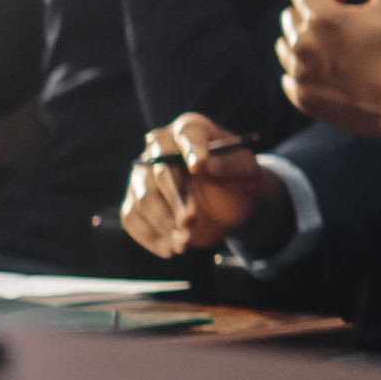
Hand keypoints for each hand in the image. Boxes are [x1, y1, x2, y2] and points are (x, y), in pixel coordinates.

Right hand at [116, 112, 282, 260]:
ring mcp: (143, 174)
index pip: (188, 133)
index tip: (200, 166)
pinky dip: (150, 236)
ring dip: (163, 222)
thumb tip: (209, 164)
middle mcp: (161, 147)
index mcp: (191, 130)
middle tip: (190, 221)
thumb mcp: (247, 171)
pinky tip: (170, 249)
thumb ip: (232, 165)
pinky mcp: (135, 199)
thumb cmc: (239, 179)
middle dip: (175, 197)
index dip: (193, 149)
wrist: (230, 201)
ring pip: (144, 197)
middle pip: (160, 170)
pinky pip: (133, 217)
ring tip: (185, 243)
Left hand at [277, 0, 380, 138]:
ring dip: (305, 43)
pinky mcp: (302, 99)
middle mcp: (303, 45)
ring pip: (286, 48)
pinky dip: (303, 73)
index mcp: (322, 18)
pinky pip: (288, 78)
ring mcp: (300, 74)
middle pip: (292, 18)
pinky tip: (332, 74)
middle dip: (313, 15)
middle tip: (345, 26)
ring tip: (337, 51)